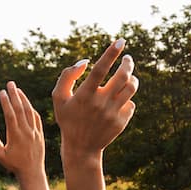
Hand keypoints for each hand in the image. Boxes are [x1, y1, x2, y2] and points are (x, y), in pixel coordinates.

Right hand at [0, 82, 46, 179]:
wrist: (32, 172)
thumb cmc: (13, 165)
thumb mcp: (0, 155)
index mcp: (15, 135)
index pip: (10, 114)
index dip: (6, 102)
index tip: (1, 92)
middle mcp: (26, 131)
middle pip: (20, 109)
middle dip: (14, 95)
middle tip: (10, 83)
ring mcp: (34, 132)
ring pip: (29, 111)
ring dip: (23, 99)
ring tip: (17, 89)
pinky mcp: (40, 134)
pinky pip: (36, 118)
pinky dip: (31, 108)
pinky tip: (27, 103)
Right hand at [54, 38, 138, 157]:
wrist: (81, 148)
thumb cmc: (68, 118)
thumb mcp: (58, 97)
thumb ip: (67, 76)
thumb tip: (85, 62)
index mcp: (85, 95)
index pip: (101, 68)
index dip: (111, 53)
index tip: (120, 41)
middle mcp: (101, 103)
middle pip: (123, 76)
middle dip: (128, 63)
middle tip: (127, 58)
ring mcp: (113, 113)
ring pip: (131, 88)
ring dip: (132, 78)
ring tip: (128, 75)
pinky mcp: (121, 122)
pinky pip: (130, 104)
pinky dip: (127, 98)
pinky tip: (120, 99)